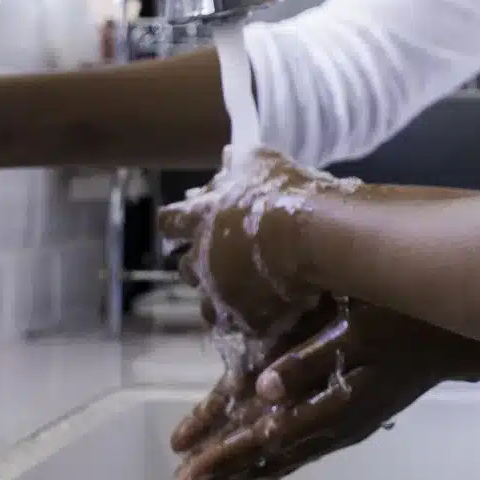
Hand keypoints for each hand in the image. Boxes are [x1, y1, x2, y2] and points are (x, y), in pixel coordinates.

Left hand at [156, 148, 354, 340]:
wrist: (311, 238)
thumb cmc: (282, 194)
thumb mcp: (261, 163)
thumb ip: (239, 162)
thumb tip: (227, 154)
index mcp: (199, 219)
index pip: (169, 221)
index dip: (177, 223)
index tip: (187, 224)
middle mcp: (201, 259)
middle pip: (185, 268)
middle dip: (200, 265)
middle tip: (225, 258)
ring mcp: (220, 293)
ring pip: (208, 304)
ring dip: (223, 296)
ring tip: (250, 291)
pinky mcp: (243, 319)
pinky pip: (241, 324)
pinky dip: (250, 318)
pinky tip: (270, 311)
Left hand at [169, 300, 479, 479]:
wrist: (457, 330)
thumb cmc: (407, 318)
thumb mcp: (358, 329)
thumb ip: (308, 361)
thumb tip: (261, 392)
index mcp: (333, 406)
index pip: (266, 437)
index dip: (224, 454)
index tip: (185, 469)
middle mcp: (336, 426)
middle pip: (270, 456)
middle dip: (224, 471)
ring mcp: (346, 425)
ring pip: (285, 456)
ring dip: (244, 469)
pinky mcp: (353, 415)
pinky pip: (303, 445)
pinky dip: (272, 458)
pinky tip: (258, 462)